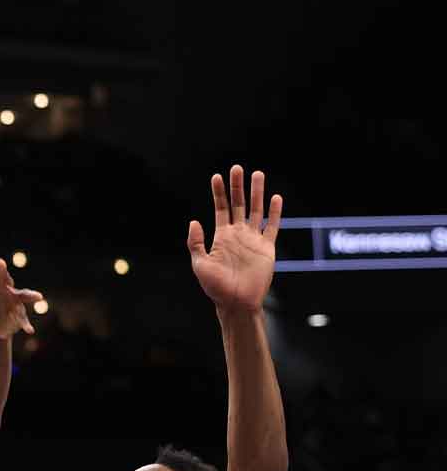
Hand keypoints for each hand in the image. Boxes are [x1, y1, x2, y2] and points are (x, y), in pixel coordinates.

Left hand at [0, 252, 42, 339]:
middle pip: (4, 279)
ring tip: (38, 297)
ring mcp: (13, 301)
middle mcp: (4, 289)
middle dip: (3, 272)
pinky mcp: (18, 314)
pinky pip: (23, 320)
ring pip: (23, 296)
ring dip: (30, 295)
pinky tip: (30, 331)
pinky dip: (26, 325)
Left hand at [188, 165, 282, 312]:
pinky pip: (272, 227)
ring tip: (258, 174)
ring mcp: (253, 240)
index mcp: (221, 237)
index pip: (220, 209)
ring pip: (256, 211)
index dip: (219, 193)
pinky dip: (275, 213)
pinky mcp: (267, 248)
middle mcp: (238, 235)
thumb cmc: (216, 287)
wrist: (237, 302)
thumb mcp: (200, 264)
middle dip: (237, 186)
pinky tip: (276, 198)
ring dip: (257, 193)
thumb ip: (196, 242)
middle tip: (237, 168)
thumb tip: (194, 221)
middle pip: (239, 204)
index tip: (216, 176)